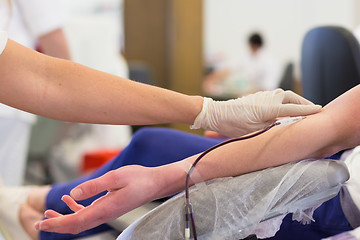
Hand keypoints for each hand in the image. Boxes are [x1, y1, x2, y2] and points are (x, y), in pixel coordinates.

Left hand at [34, 165, 160, 233]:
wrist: (154, 183)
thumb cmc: (139, 178)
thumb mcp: (116, 177)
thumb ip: (95, 185)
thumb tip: (74, 193)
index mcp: (106, 208)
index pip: (77, 221)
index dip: (58, 223)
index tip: (42, 223)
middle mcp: (105, 214)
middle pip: (76, 225)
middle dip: (57, 225)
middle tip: (39, 222)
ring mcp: (107, 212)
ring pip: (81, 221)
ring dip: (64, 218)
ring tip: (48, 213)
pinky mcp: (109, 207)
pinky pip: (89, 212)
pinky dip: (76, 208)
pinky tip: (70, 199)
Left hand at [191, 89, 321, 136]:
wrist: (215, 113)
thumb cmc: (233, 125)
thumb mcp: (254, 131)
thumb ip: (271, 126)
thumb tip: (283, 122)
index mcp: (269, 108)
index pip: (293, 109)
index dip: (307, 111)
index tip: (319, 111)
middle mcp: (267, 99)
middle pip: (290, 97)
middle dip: (303, 102)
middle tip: (312, 109)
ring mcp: (261, 96)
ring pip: (283, 95)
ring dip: (293, 100)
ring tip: (301, 108)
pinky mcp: (256, 97)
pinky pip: (275, 96)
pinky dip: (284, 100)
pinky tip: (284, 107)